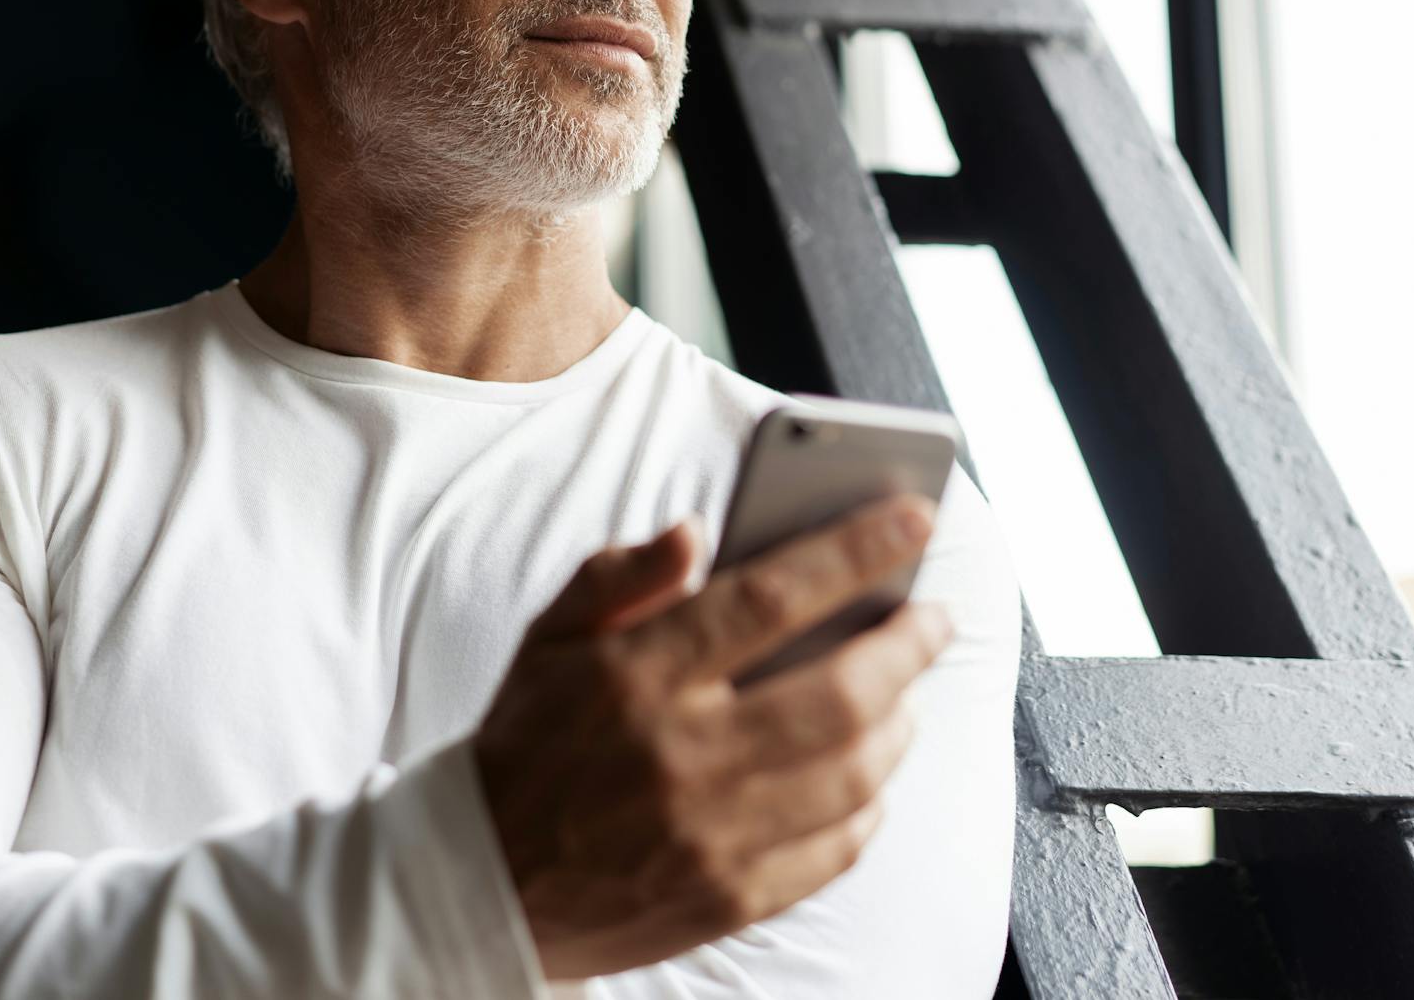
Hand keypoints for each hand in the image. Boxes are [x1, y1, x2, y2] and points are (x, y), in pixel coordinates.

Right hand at [473, 495, 953, 980]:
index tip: (915, 515)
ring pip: (854, 774)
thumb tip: (696, 534)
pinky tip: (868, 775)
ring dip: (900, 723)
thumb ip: (619, 576)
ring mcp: (709, 836)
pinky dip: (870, 806)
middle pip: (840, 693)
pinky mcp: (727, 898)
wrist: (480, 880)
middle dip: (908, 644)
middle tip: (933, 616)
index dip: (856, 550)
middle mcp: (680, 755)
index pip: (772, 597)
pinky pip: (835, 851)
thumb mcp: (549, 639)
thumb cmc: (527, 742)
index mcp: (636, 676)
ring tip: (903, 691)